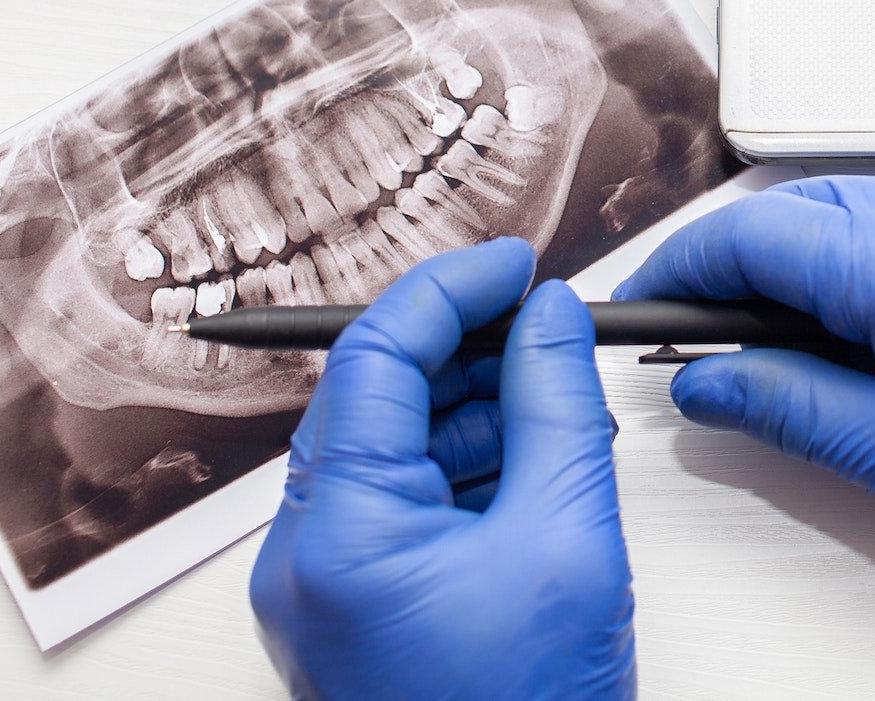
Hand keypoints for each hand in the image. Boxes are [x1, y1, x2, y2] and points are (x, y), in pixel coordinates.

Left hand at [250, 240, 635, 699]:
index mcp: (339, 534)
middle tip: (552, 322)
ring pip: (392, 449)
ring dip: (474, 407)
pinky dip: (467, 468)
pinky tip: (537, 461)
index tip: (520, 262)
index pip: (375, 357)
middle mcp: (306, 556)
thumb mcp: (568, 537)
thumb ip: (559, 406)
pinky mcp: (355, 611)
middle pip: (376, 398)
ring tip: (561, 396)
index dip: (451, 289)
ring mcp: (325, 589)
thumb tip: (554, 314)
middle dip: (467, 348)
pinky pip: (402, 505)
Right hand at [617, 149, 874, 565]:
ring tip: (841, 348)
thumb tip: (709, 381)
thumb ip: (790, 408)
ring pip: (852, 206)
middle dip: (750, 274)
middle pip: (796, 213)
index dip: (684, 270)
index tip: (651, 306)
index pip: (750, 235)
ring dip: (821, 263)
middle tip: (736, 348)